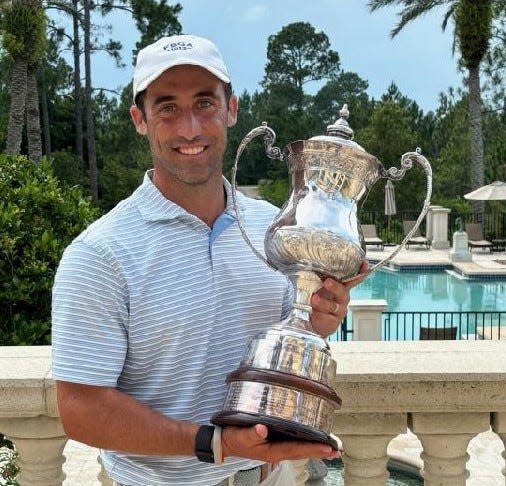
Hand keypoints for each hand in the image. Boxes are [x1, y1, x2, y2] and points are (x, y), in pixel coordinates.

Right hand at [221, 424, 339, 462]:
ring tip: (329, 447)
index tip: (328, 448)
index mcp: (273, 451)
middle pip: (303, 452)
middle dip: (319, 451)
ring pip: (300, 449)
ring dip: (314, 448)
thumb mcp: (241, 435)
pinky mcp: (274, 442)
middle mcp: (278, 451)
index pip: (297, 450)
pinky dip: (305, 442)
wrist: (225, 442)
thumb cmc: (234, 438)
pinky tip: (310, 438)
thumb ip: (252, 433)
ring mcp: (277, 448)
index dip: (313, 448)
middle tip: (336, 450)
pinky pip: (293, 444)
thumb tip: (262, 429)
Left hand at [310, 260, 368, 337]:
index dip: (360, 271)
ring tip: (314, 299)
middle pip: (342, 291)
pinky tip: (313, 311)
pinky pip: (326, 317)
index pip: (352, 277)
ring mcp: (339, 310)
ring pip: (333, 305)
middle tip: (327, 282)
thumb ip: (319, 276)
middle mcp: (342, 297)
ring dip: (323, 302)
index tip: (364, 264)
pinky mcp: (333, 321)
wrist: (312, 320)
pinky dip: (319, 313)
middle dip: (335, 286)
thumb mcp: (317, 285)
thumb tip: (312, 262)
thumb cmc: (317, 299)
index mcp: (340, 286)